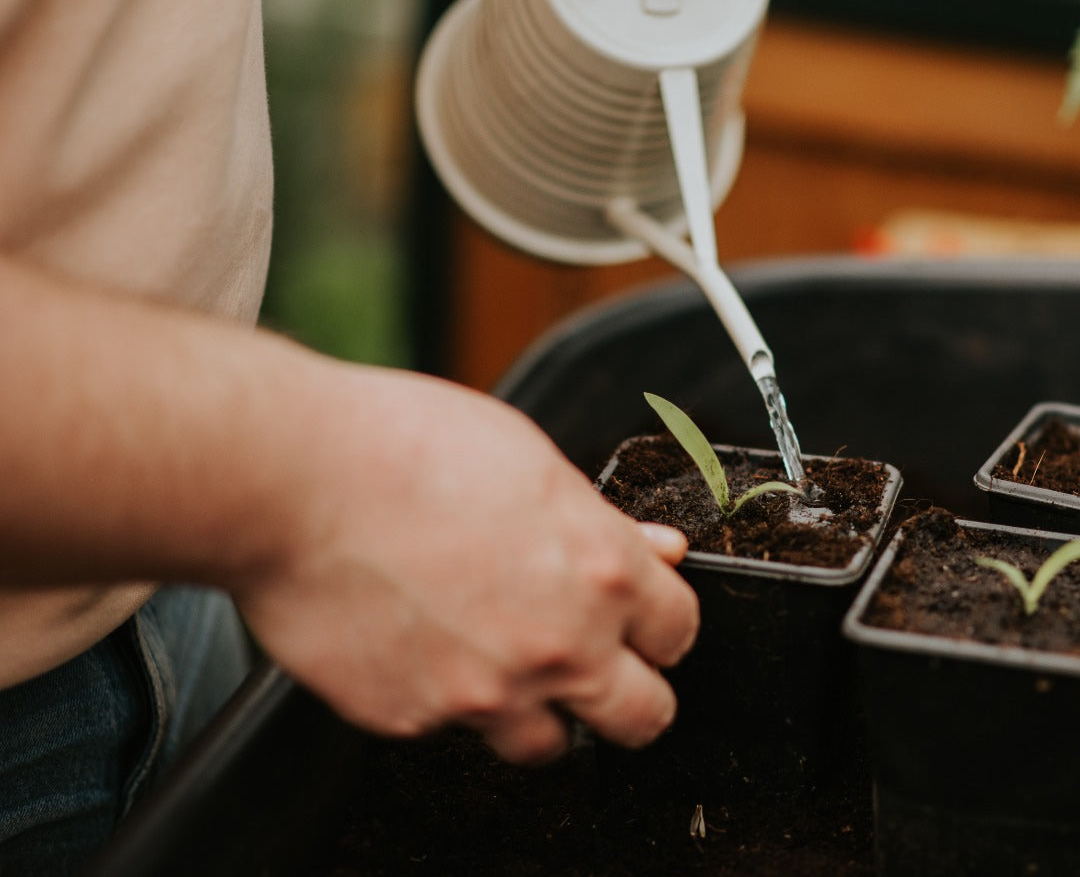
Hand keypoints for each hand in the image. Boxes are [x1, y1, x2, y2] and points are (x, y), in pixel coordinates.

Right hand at [232, 364, 698, 763]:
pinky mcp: (414, 719)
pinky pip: (452, 729)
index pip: (679, 633)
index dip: (662, 626)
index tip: (643, 622)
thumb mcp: (533, 463)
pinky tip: (423, 643)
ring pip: (547, 743)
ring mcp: (485, 692)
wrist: (291, 480)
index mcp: (601, 572)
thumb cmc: (406, 447)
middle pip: (644, 716)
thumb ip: (605, 525)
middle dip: (630, 695)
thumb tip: (659, 551)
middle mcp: (557, 645)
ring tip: (500, 656)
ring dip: (538, 709)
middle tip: (600, 668)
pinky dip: (447, 698)